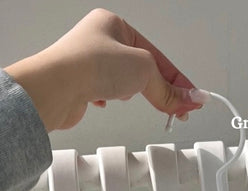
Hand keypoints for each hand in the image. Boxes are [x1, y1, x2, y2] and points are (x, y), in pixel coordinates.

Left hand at [5, 8, 200, 131]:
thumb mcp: (143, 70)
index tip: (193, 99)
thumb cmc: (89, 65)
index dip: (178, 80)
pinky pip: (109, 93)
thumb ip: (168, 88)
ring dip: (135, 93)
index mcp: (116, 24)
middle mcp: (101, 40)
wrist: (54, 87)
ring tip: (136, 99)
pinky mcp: (82, 84)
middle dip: (161, 90)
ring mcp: (90, 63)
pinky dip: (114, 99)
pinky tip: (109, 101)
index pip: (157, 56)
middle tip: (179, 109)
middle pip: (144, 70)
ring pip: (127, 82)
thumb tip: (188, 98)